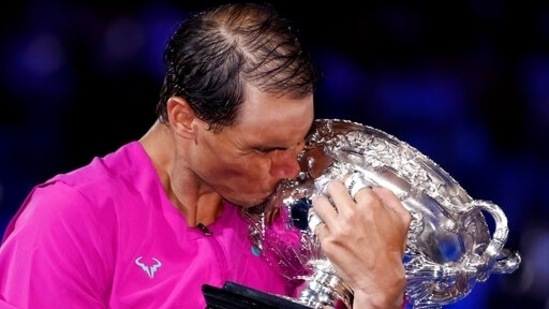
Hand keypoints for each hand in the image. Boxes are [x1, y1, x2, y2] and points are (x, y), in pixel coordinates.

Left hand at [312, 180, 411, 307]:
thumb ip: (390, 198)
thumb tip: (375, 188)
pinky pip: (316, 224)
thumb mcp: (402, 220)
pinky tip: (326, 225)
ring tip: (326, 206)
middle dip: (335, 189)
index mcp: (371, 205)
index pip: (353, 181)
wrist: (380, 279)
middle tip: (335, 194)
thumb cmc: (390, 252)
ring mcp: (337, 228)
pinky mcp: (327, 242)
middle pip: (333, 187)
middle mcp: (352, 214)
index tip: (350, 188)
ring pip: (319, 202)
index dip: (352, 184)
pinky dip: (320, 223)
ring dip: (322, 202)